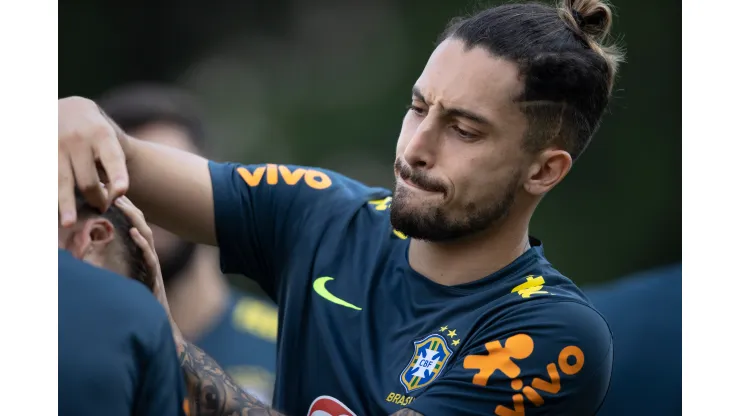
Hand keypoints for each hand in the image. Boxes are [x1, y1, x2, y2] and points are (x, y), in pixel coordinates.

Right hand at [58, 96, 128, 226]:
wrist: (66, 108)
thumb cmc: (95, 131)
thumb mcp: (108, 136)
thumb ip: (112, 161)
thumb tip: (115, 195)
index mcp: (102, 134)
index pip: (112, 158)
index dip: (117, 175)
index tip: (121, 191)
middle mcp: (78, 139)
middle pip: (88, 179)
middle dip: (97, 199)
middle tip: (102, 208)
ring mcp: (56, 146)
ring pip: (62, 181)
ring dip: (67, 204)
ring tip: (70, 223)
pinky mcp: (41, 152)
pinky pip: (46, 177)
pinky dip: (50, 194)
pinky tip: (52, 209)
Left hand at [115, 195, 183, 341]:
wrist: (155, 326)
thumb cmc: (136, 307)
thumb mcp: (118, 281)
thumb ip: (106, 266)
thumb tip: (82, 252)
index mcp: (138, 255)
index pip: (131, 225)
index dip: (121, 209)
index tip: (107, 192)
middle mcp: (146, 256)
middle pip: (139, 224)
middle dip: (127, 206)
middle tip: (113, 189)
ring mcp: (151, 265)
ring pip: (145, 235)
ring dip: (134, 218)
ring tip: (121, 203)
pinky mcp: (154, 276)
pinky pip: (149, 256)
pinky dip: (142, 243)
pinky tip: (134, 232)